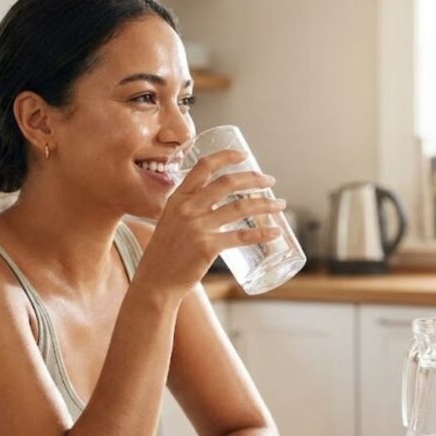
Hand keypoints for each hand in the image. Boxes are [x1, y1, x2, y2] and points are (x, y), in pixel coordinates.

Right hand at [135, 150, 284, 296]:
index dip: (226, 156)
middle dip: (253, 179)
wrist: (155, 280)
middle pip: (227, 183)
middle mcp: (187, 208)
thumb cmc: (165, 253)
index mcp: (177, 198)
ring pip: (239, 208)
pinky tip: (275, 232)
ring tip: (280, 204)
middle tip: (269, 180)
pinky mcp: (207, 247)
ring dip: (264, 204)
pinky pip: (241, 236)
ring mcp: (197, 227)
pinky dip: (261, 233)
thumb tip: (216, 202)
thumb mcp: (171, 221)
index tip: (244, 155)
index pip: (203, 167)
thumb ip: (189, 209)